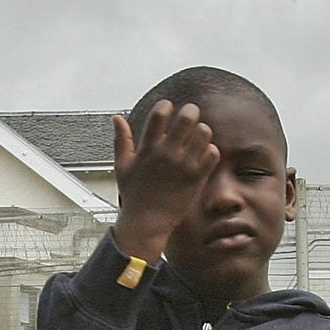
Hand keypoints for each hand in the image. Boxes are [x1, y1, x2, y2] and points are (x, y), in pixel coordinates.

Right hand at [111, 100, 217, 263]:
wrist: (146, 224)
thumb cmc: (134, 196)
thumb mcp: (122, 166)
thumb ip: (121, 140)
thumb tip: (116, 118)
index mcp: (148, 149)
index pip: (160, 114)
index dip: (166, 105)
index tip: (169, 108)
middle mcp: (167, 154)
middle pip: (187, 117)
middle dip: (191, 111)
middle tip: (190, 116)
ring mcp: (183, 165)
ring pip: (204, 132)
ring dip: (202, 131)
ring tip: (197, 138)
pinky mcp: (197, 178)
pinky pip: (213, 153)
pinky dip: (210, 151)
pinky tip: (203, 155)